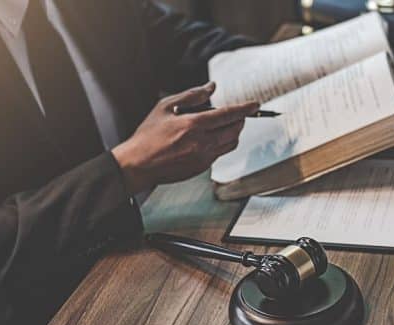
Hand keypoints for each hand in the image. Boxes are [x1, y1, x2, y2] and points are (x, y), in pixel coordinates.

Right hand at [112, 82, 258, 193]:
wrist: (138, 165)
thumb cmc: (148, 136)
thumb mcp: (165, 107)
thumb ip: (191, 96)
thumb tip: (211, 87)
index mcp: (193, 125)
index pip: (227, 115)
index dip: (244, 109)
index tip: (255, 105)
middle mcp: (201, 143)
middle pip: (234, 130)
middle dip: (240, 120)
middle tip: (237, 114)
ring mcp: (203, 158)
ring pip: (230, 143)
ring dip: (233, 132)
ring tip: (224, 125)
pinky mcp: (201, 168)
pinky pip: (219, 153)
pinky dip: (221, 143)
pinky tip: (209, 138)